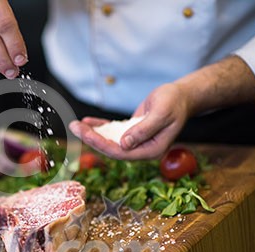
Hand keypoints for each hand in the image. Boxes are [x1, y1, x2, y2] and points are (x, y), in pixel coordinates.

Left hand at [69, 83, 189, 159]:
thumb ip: (144, 129)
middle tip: (73, 127)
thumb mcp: (161, 113)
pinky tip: (86, 122)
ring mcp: (135, 142)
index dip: (101, 144)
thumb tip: (124, 144)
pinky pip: (111, 132)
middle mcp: (141, 150)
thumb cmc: (174, 103)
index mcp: (150, 150)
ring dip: (91, 134)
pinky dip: (98, 127)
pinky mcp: (130, 133)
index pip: (121, 152)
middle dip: (91, 139)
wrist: (181, 96)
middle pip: (111, 148)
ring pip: (108, 141)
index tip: (86, 134)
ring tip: (74, 125)